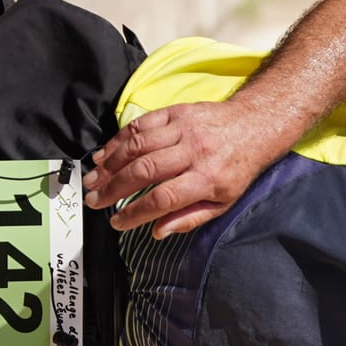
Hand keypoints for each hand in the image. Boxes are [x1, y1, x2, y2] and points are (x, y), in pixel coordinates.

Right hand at [84, 100, 278, 235]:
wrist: (253, 126)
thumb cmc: (237, 169)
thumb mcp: (223, 202)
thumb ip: (190, 218)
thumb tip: (158, 232)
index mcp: (208, 178)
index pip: (164, 198)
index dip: (135, 212)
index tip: (116, 222)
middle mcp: (195, 152)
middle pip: (145, 170)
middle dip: (113, 188)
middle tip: (94, 200)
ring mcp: (184, 129)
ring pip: (138, 146)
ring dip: (110, 164)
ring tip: (93, 179)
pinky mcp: (176, 112)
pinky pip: (141, 125)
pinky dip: (118, 140)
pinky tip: (104, 154)